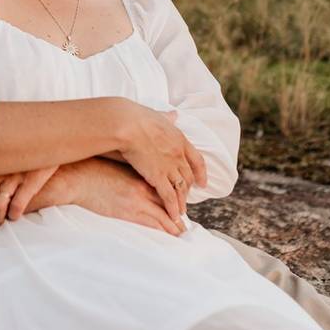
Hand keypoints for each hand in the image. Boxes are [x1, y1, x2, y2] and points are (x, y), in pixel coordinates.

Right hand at [65, 157, 187, 234]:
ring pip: (164, 216)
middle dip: (178, 216)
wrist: (78, 178)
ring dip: (174, 226)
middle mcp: (144, 188)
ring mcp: (138, 201)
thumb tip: (135, 181)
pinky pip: (152, 225)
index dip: (175, 199)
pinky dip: (163, 231)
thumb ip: (131, 175)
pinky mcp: (128, 213)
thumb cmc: (92, 170)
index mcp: (141, 176)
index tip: (179, 206)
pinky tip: (169, 236)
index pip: (166, 189)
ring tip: (182, 233)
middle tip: (186, 225)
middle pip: (169, 204)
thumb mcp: (117, 168)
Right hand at [115, 101, 206, 224]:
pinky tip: (174, 216)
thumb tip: (174, 114)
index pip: (196, 160)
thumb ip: (167, 118)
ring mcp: (169, 166)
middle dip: (188, 189)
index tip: (202, 182)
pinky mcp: (157, 176)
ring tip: (181, 213)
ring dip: (182, 202)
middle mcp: (178, 154)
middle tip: (186, 199)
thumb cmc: (136, 117)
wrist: (127, 124)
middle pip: (188, 176)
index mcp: (179, 139)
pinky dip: (173, 207)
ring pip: (180, 189)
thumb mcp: (157, 115)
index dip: (200, 173)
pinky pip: (169, 196)